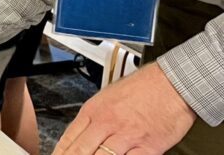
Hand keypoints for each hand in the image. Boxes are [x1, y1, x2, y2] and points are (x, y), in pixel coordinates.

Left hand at [53, 63, 194, 154]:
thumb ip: (93, 117)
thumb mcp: (107, 97)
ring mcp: (127, 136)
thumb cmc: (142, 88)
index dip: (60, 152)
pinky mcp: (148, 147)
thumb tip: (81, 135)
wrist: (171, 84)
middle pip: (81, 151)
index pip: (69, 137)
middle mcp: (107, 123)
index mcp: (94, 110)